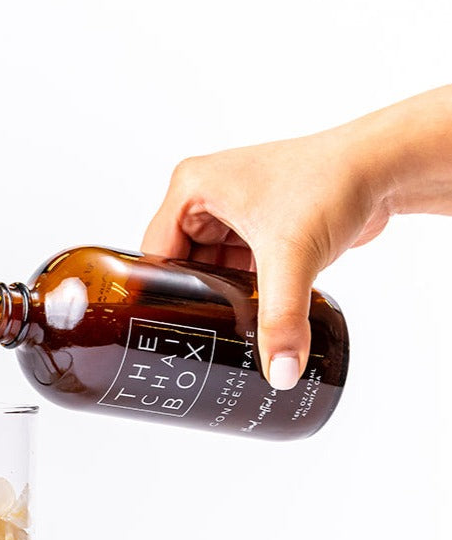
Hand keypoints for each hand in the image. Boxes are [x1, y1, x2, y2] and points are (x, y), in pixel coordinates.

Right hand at [141, 128, 389, 388]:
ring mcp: (228, 210)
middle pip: (179, 266)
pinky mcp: (253, 223)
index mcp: (191, 188)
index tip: (165, 329)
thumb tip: (279, 371)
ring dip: (222, 295)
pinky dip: (243, 287)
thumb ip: (281, 319)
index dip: (159, 294)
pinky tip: (251, 308)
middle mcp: (204, 195)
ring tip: (233, 321)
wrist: (383, 168)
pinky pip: (233, 267)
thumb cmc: (333, 181)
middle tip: (204, 333)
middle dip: (197, 299)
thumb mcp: (293, 257)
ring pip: (208, 270)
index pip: (155, 254)